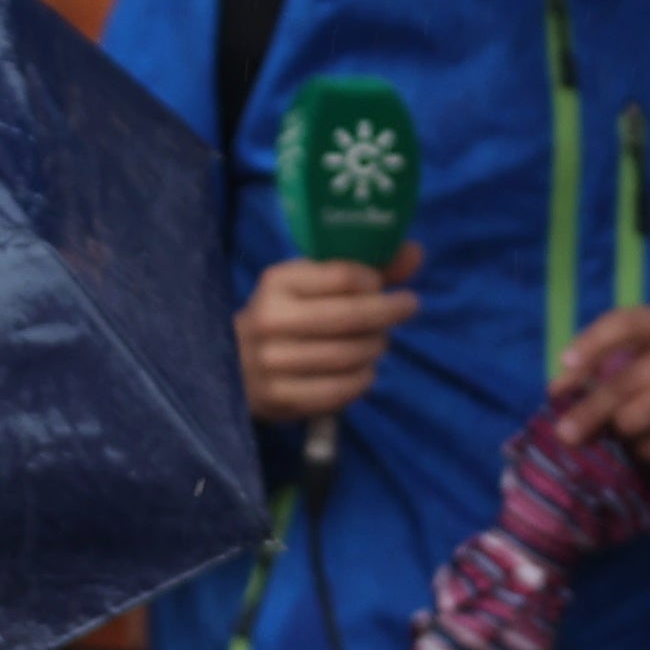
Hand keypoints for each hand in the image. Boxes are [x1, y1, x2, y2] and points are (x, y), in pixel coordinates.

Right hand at [236, 242, 422, 423]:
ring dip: (376, 347)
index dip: (374, 281)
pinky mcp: (279, 397)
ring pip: (351, 355)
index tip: (382, 285)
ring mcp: (272, 362)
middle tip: (404, 309)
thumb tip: (416, 252)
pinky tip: (362, 369)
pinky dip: (362, 379)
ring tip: (377, 341)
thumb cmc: (288, 313)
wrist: (234, 361)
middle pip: (352, 316)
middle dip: (388, 313)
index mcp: (277, 282)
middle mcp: (270, 319)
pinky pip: (341, 390)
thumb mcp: (313, 284)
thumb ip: (364, 268)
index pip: (343, 276)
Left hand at [551, 305, 649, 462]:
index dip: (591, 345)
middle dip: (590, 411)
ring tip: (620, 436)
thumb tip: (561, 393)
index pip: (625, 324)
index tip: (564, 368)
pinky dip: (646, 449)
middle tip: (566, 434)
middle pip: (627, 381)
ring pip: (641, 416)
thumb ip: (613, 365)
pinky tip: (647, 446)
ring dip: (621, 432)